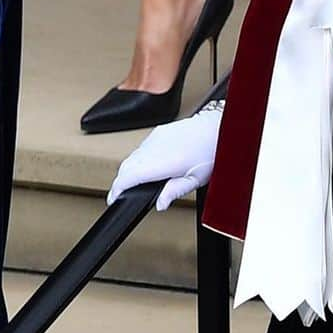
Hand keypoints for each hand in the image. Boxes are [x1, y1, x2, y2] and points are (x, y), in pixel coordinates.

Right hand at [107, 103, 223, 210]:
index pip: (130, 175)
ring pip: (132, 156)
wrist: (218, 128)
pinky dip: (138, 159)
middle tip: (119, 194)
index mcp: (163, 162)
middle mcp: (155, 147)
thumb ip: (174, 191)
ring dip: (129, 170)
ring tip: (132, 183)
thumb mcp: (196, 179)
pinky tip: (146, 166)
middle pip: (126, 166)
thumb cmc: (211, 153)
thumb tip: (159, 204)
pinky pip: (141, 147)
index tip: (114, 197)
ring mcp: (155, 137)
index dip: (118, 188)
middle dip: (120, 181)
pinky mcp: (158, 131)